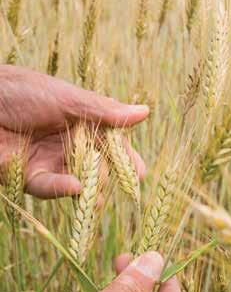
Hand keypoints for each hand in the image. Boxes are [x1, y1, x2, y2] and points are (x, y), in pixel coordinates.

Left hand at [0, 65, 147, 198]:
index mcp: (80, 123)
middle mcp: (67, 144)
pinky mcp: (29, 176)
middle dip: (109, 179)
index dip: (125, 159)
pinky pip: (49, 186)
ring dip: (88, 191)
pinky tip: (75, 188)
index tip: (140, 175)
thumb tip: (144, 112)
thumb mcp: (68, 99)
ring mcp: (49, 161)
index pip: (110, 143)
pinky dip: (62, 188)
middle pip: (95, 166)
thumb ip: (104, 112)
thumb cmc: (25, 91)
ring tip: (100, 199)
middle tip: (124, 189)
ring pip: (75, 181)